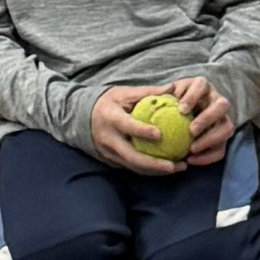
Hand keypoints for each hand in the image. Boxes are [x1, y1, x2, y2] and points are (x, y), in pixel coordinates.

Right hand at [88, 78, 226, 172]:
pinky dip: (150, 170)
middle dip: (154, 164)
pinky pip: (132, 168)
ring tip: (179, 168)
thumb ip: (148, 93)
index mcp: (110, 118)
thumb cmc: (108, 102)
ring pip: (134, 166)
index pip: (127, 126)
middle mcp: (109, 139)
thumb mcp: (124, 93)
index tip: (160, 134)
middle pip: (131, 156)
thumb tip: (173, 88)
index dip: (142, 131)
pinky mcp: (111, 161)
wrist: (81, 117)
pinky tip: (167, 167)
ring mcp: (109, 153)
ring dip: (156, 171)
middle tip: (175, 165)